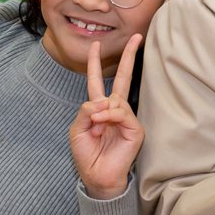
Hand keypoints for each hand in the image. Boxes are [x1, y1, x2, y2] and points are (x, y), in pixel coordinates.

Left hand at [69, 35, 143, 196]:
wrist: (98, 176)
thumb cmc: (87, 155)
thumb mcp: (77, 130)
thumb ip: (85, 111)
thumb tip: (101, 102)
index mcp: (98, 108)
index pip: (97, 81)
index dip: (95, 63)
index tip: (95, 45)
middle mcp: (114, 109)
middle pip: (123, 78)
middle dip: (128, 57)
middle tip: (136, 38)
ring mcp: (126, 118)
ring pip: (116, 100)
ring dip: (102, 112)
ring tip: (96, 127)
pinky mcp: (135, 128)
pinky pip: (122, 113)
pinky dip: (110, 116)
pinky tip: (103, 125)